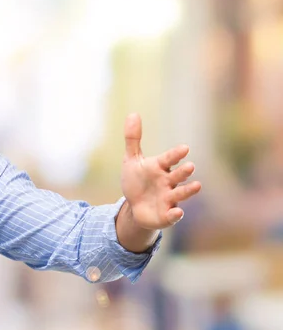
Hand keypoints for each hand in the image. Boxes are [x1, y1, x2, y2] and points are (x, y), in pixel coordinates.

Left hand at [121, 113, 201, 229]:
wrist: (135, 206)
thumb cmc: (137, 181)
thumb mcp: (132, 160)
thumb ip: (133, 139)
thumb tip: (133, 113)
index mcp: (160, 167)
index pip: (169, 159)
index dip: (175, 154)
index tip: (184, 148)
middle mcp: (168, 182)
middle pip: (178, 176)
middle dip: (183, 171)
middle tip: (190, 166)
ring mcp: (168, 199)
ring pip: (180, 194)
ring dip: (188, 190)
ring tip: (197, 185)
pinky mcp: (165, 215)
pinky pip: (171, 215)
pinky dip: (175, 214)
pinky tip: (177, 212)